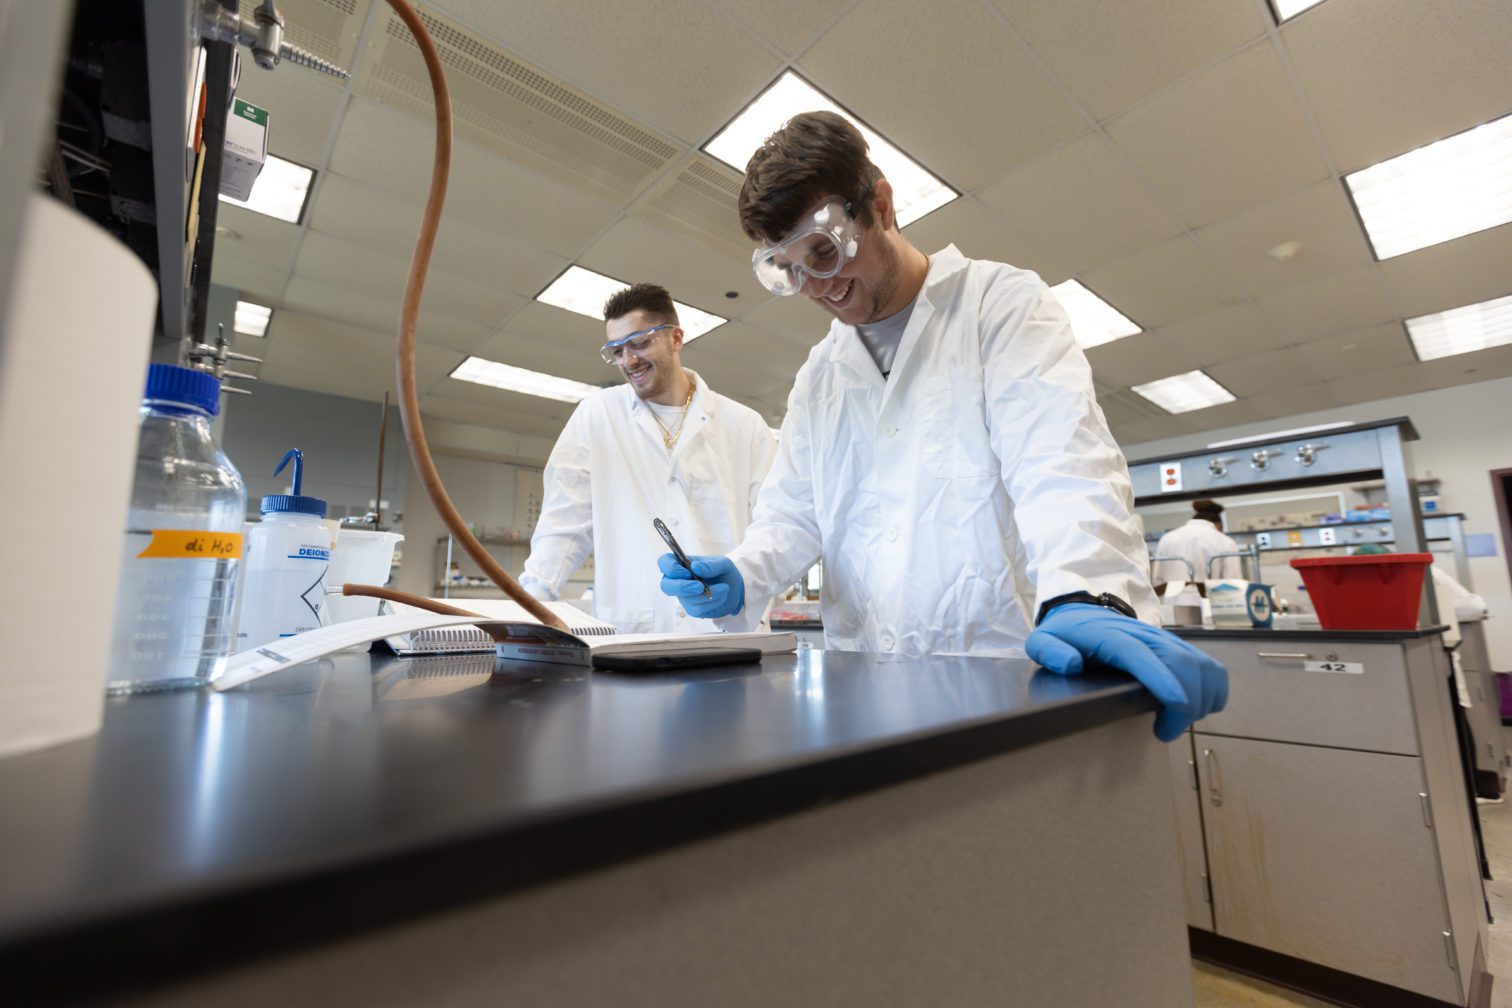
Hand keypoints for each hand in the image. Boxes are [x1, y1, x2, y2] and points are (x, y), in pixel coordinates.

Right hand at [658, 553, 743, 618]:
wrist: (736, 589)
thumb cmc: (724, 573)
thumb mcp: (723, 564)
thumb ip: (710, 565)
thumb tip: (695, 567)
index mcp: (682, 564)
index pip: (665, 563)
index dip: (670, 568)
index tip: (686, 572)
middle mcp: (679, 581)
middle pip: (666, 586)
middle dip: (681, 587)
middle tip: (699, 586)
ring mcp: (684, 596)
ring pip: (686, 599)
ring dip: (706, 595)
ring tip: (724, 588)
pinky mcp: (692, 609)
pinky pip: (697, 609)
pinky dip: (712, 602)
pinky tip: (721, 596)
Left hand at [1026, 603, 1227, 741]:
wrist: (1083, 613)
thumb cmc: (1066, 634)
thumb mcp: (1043, 640)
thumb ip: (1049, 651)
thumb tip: (1071, 665)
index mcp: (1110, 635)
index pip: (1142, 655)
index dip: (1163, 679)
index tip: (1177, 706)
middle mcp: (1144, 635)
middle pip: (1182, 662)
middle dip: (1186, 703)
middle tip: (1165, 730)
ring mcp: (1166, 640)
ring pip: (1202, 666)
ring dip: (1201, 699)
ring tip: (1175, 720)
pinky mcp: (1179, 647)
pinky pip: (1211, 668)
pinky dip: (1212, 691)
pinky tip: (1192, 707)